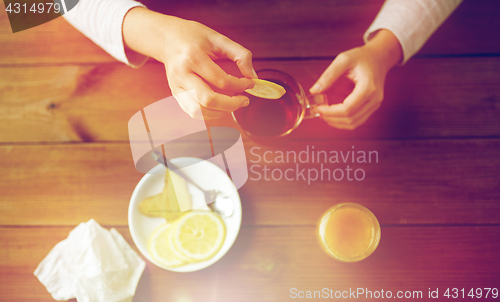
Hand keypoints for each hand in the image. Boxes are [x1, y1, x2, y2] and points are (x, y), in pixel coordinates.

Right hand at [123, 8, 255, 118]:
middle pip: (209, 100)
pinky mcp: (175, 93)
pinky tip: (220, 105)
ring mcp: (176, 86)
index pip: (221, 80)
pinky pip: (193, 112)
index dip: (240, 85)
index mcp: (193, 57)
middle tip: (245, 100)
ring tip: (232, 103)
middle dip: (232, 104)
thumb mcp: (218, 38)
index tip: (250, 83)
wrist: (167, 37)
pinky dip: (209, 114)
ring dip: (221, 112)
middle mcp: (182, 74)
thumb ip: (240, 55)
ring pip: (199, 111)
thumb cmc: (193, 36)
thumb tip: (253, 76)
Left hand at [310, 29, 402, 129]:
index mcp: (368, 87)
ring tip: (324, 114)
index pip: (347, 108)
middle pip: (351, 119)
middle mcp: (374, 99)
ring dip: (337, 122)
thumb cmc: (363, 57)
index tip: (318, 107)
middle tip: (318, 111)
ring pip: (354, 123)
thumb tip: (314, 91)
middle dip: (331, 118)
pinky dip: (343, 121)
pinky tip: (333, 115)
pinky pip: (357, 121)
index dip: (330, 111)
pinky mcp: (371, 107)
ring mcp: (374, 105)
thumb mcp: (343, 60)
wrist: (379, 58)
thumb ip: (328, 75)